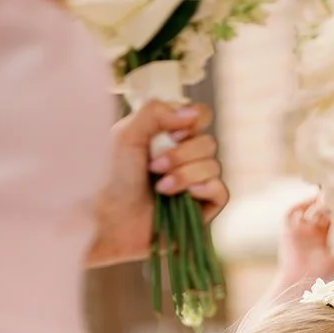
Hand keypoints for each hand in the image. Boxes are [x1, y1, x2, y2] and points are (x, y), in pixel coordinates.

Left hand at [89, 101, 228, 267]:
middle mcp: (185, 159)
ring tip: (160, 188)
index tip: (171, 133)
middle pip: (208, 143)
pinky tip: (186, 196)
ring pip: (214, 166)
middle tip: (154, 167)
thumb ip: (156, 111)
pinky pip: (221, 192)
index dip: (192, 121)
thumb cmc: (114, 177)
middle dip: (182, 154)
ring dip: (186, 175)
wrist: (111, 220)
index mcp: (169, 136)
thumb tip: (192, 114)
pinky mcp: (201, 210)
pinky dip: (206, 189)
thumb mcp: (127, 134)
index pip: (199, 116)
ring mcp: (195, 185)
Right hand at [277, 197, 333, 288]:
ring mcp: (298, 230)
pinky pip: (290, 213)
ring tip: (324, 198)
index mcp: (320, 237)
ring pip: (306, 208)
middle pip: (318, 210)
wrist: (300, 282)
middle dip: (327, 203)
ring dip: (314, 203)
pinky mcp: (287, 231)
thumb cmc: (319, 275)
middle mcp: (309, 231)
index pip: (329, 217)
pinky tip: (310, 203)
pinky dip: (298, 206)